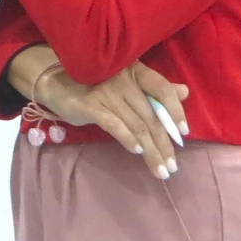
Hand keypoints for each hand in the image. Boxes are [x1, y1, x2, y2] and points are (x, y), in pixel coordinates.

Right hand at [34, 60, 189, 179]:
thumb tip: (185, 92)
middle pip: (150, 116)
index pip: (162, 89)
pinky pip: (114, 124)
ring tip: (160, 169)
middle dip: (164, 144)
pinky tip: (136, 151)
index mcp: (135, 72)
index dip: (176, 111)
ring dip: (150, 151)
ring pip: (136, 125)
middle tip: (172, 166)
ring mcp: (106, 92)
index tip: (183, 134)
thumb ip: (154, 90)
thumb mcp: (127, 84)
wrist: (56, 83)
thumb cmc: (96, 84)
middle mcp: (123, 80)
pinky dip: (127, 138)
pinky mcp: (89, 105)